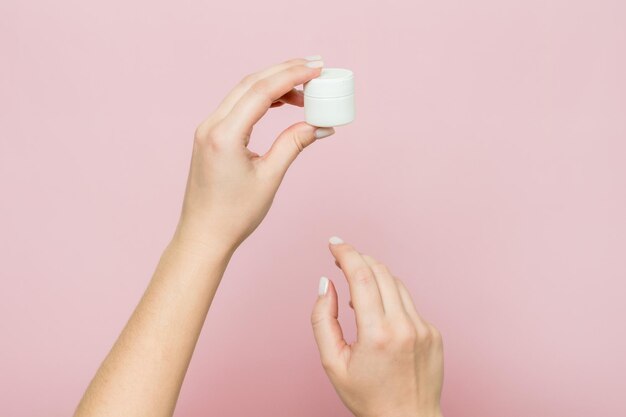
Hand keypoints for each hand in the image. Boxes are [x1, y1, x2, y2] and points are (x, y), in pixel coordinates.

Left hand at [174, 57, 334, 252]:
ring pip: (243, 92)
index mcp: (225, 135)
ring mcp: (207, 129)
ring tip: (304, 90)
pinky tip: (281, 103)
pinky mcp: (210, 136)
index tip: (317, 68)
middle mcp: (211, 126)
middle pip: (251, 83)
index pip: (261, 91)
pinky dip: (260, 99)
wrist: (204, 235)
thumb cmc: (233, 215)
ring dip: (273, 84)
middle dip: (284, 71)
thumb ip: (293, 144)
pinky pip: (237, 106)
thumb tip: (319, 125)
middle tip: (315, 67)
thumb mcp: (270, 178)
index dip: (291, 75)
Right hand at [311, 237, 443, 416]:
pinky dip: (390, 299)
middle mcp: (405, 326)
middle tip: (341, 259)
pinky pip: (408, 304)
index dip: (346, 253)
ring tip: (357, 290)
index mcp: (377, 334)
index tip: (334, 242)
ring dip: (374, 276)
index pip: (362, 276)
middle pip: (381, 272)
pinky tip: (379, 316)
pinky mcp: (434, 332)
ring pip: (396, 284)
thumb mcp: (332, 363)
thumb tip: (326, 283)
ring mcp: (424, 328)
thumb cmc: (368, 397)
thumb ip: (323, 319)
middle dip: (359, 259)